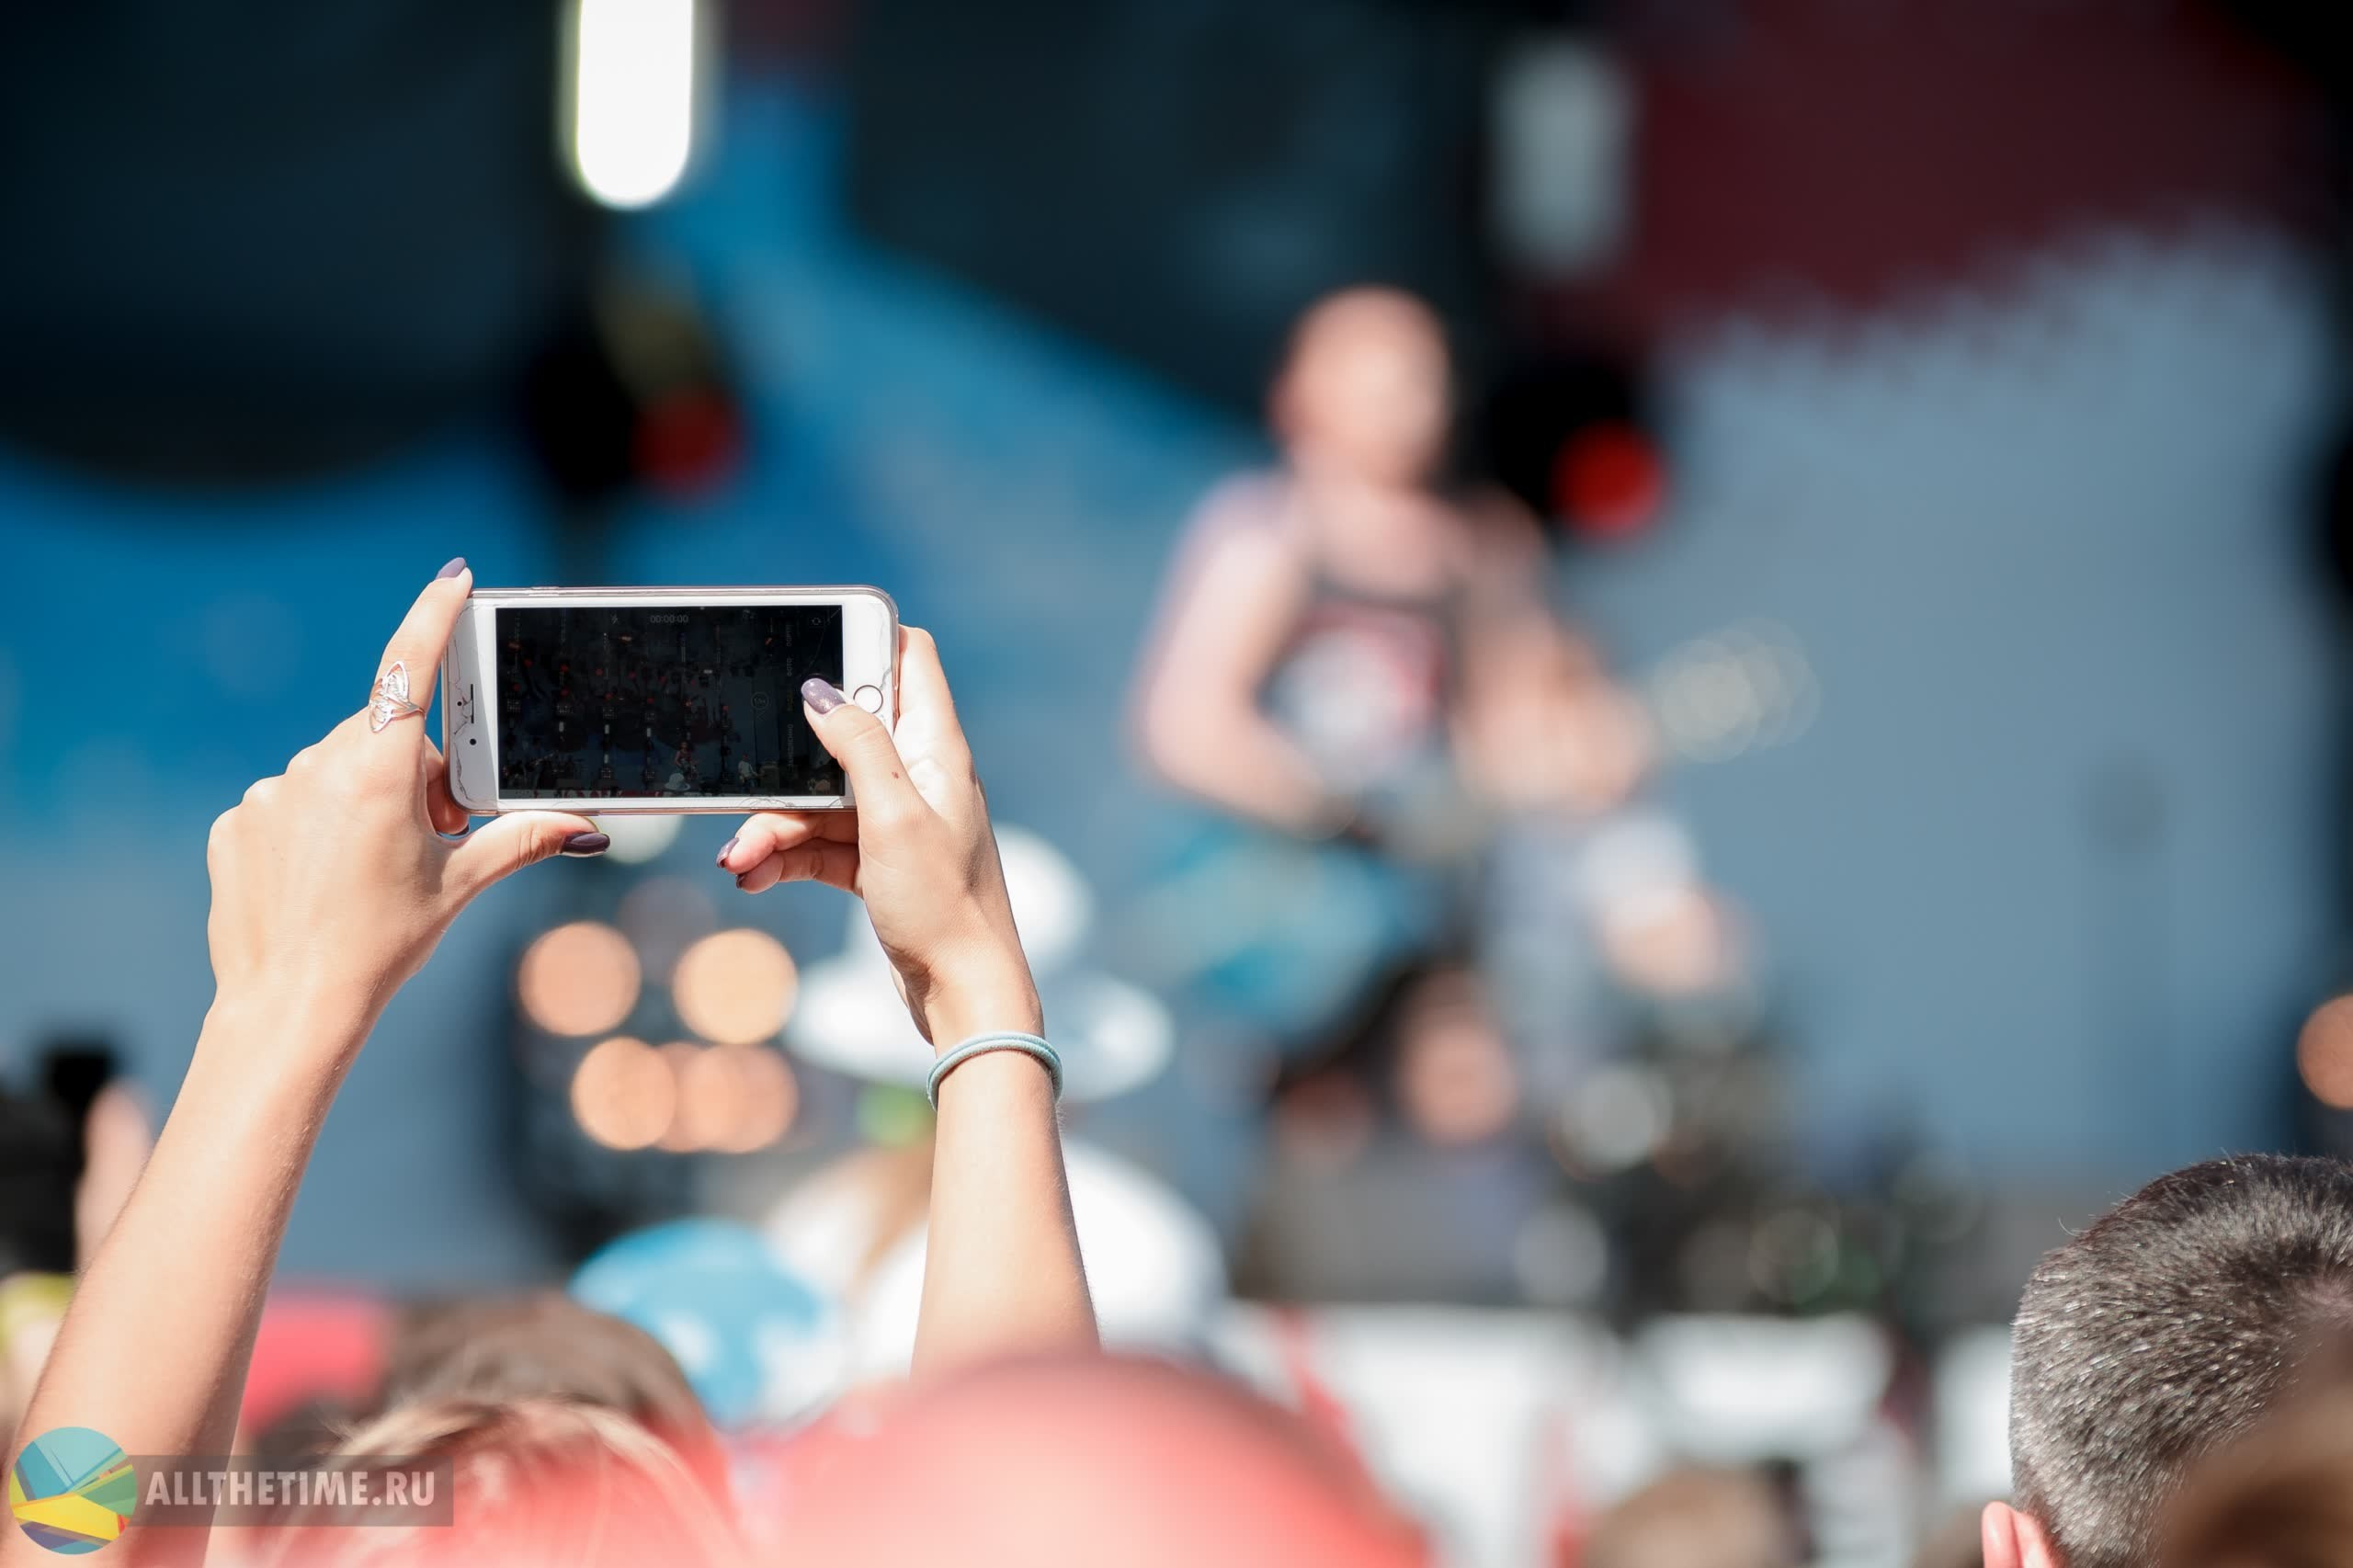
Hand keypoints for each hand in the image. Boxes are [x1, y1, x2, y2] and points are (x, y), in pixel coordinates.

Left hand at [205, 562, 606, 1025]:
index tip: (454, 580)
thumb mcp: (460, 886)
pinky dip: (312, 827)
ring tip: (374, 867)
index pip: (410, 670)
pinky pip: (288, 803)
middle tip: (435, 832)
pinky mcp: (238, 822)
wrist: (291, 1007)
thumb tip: (583, 824)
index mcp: (379, 775)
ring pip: (333, 769)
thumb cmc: (383, 946)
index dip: (434, 618)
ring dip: (362, 798)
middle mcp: (318, 770)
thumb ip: (521, 839)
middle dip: (415, 770)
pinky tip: (323, 879)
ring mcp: (271, 795)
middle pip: (383, 735)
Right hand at [717, 627, 1037, 1045]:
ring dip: (773, 827)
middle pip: (842, 738)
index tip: (807, 642)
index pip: (910, 661)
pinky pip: (819, 845)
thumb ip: (858, 746)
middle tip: (744, 787)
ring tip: (739, 859)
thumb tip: (822, 690)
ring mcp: (898, 823)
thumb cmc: (942, 906)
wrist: (965, 997)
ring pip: (819, 800)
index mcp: (936, 750)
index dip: (863, 641)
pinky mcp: (878, 864)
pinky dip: (785, 858)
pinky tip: (752, 877)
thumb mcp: (893, 817)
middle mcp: (920, 778)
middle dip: (786, 766)